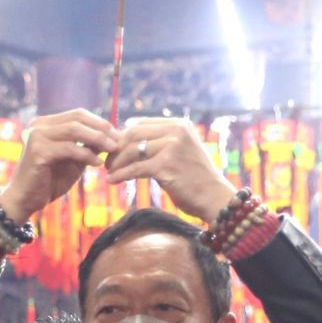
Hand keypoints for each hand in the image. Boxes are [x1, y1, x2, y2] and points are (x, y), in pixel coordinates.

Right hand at [0, 110, 118, 221]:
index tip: (117, 136)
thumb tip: (111, 137)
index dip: (100, 123)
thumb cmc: (49, 181)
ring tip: (112, 150)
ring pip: (74, 129)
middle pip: (77, 117)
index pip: (78, 114)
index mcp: (47, 123)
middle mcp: (39, 125)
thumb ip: (88, 147)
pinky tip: (98, 164)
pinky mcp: (38, 151)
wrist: (26, 200)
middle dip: (101, 128)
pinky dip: (86, 155)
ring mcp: (37, 136)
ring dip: (97, 139)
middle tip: (118, 141)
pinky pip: (69, 148)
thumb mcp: (73, 161)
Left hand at [102, 119, 236, 223]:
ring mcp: (171, 147)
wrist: (215, 198)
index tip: (114, 149)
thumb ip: (162, 144)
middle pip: (134, 134)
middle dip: (116, 148)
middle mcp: (176, 131)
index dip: (124, 136)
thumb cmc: (197, 180)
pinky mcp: (166, 165)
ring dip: (116, 162)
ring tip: (108, 172)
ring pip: (132, 151)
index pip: (142, 124)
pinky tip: (112, 181)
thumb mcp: (182, 152)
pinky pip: (135, 169)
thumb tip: (131, 142)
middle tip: (107, 161)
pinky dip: (121, 175)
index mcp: (180, 125)